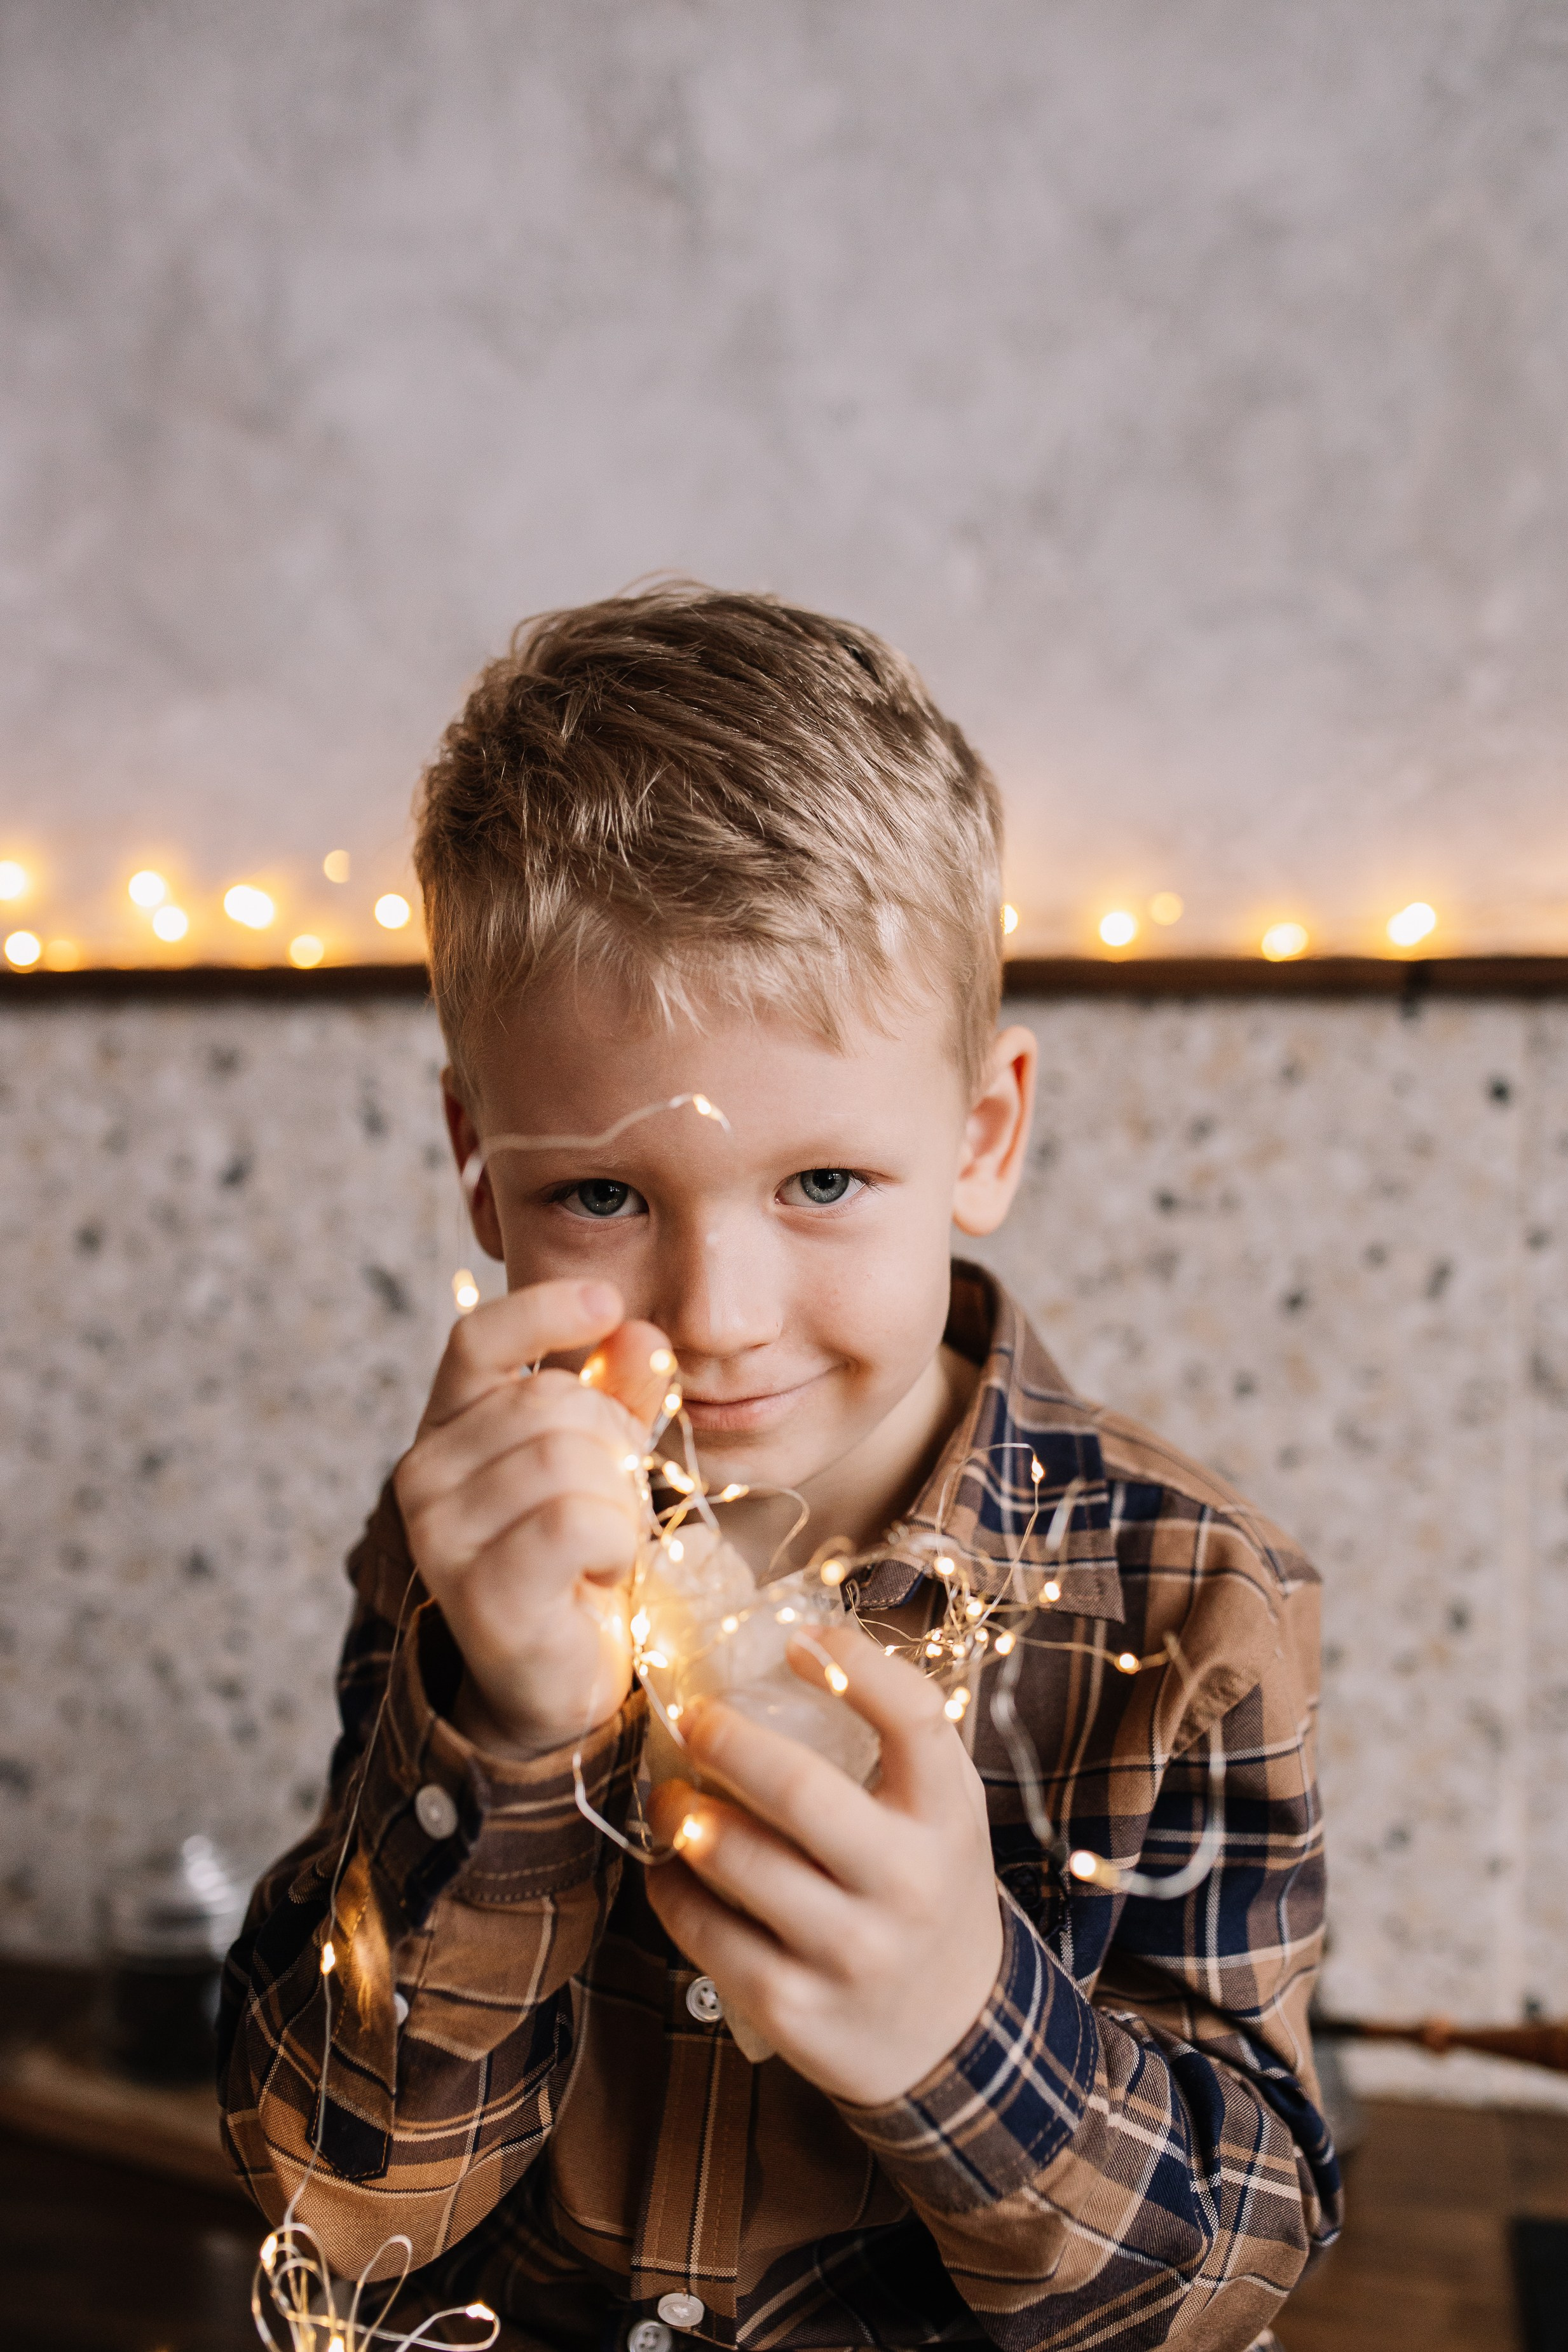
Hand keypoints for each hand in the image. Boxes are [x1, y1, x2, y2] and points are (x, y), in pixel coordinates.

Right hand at [393, 1279, 668, 1756]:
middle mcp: (425, 1474)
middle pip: (549, 1400)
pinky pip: (574, 1521)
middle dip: (615, 1441)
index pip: (477, 1339)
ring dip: (619, 1499)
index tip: (605, 1301)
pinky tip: (605, 1570)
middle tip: (619, 1501)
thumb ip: (617, 1395)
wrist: (558, 1682)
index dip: (540, 1310)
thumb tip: (637, 1330)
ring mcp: (441, 1535)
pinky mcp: (478, 1592)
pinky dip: (615, 1540)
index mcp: (449, 1428)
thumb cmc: (580, 1562)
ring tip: (608, 1543)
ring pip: (566, 1458)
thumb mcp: (606, 1462)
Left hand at [645, 1622, 1003, 2105]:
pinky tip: (668, 1867)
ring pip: (737, 1861)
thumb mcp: (945, 1815)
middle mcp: (906, 1885)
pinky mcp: (793, 2008)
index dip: (855, 1665)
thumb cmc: (931, 1890)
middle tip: (691, 1719)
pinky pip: (705, 1932)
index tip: (798, 1641)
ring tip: (666, 1797)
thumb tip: (808, 1649)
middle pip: (798, 1788)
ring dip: (680, 1814)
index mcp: (947, 1821)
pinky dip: (670, 1888)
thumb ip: (902, 1742)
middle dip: (725, 1740)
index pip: (913, 1719)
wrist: (957, 2036)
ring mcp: (849, 1952)